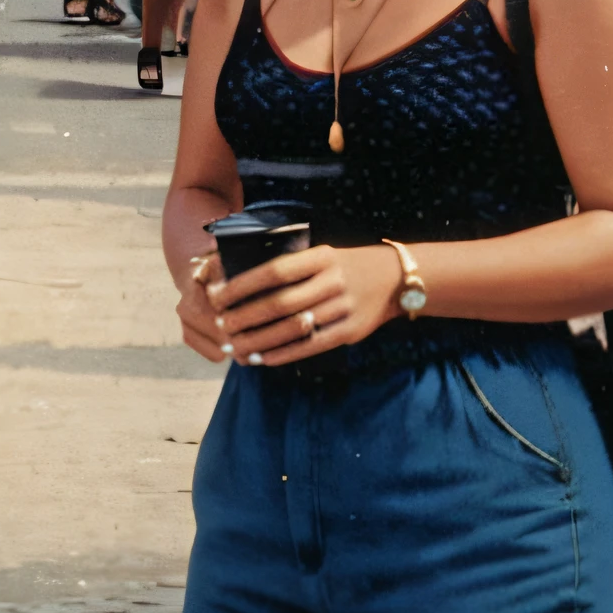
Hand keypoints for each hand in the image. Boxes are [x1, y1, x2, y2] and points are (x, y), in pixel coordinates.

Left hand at [183, 244, 401, 367]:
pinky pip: (312, 345)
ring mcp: (344, 307)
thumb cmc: (346, 266)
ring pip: (293, 328)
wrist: (395, 279)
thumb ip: (292, 266)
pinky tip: (263, 358)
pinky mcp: (351, 331)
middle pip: (280, 303)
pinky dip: (284, 354)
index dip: (242, 285)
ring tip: (237, 347)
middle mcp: (333, 280)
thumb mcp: (323, 255)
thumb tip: (241, 283)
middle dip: (245, 316)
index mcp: (322, 257)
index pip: (274, 271)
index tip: (217, 296)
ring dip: (260, 340)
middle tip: (221, 326)